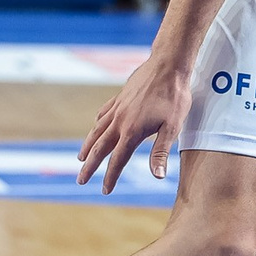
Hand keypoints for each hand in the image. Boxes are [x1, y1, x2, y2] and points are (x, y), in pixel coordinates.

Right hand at [76, 55, 192, 191]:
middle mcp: (119, 121)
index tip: (105, 191)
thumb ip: (161, 152)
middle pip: (100, 148)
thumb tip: (156, 176)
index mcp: (131, 132)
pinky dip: (97, 124)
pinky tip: (95, 126)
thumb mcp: (172, 127)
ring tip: (81, 158)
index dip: (110, 177)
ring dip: (88, 146)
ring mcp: (117, 108)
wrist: (168, 65)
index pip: (117, 160)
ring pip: (97, 130)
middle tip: (80, 180)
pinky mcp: (120, 97)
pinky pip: (103, 113)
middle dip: (90, 166)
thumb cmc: (174, 97)